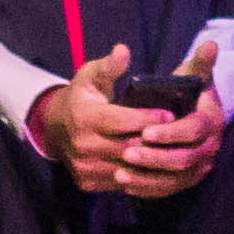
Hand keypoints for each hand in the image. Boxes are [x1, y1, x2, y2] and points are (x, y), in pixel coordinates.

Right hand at [24, 48, 218, 200]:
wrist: (54, 129)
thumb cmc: (81, 96)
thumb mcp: (91, 75)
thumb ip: (109, 66)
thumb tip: (123, 50)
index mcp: (82, 117)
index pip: (121, 120)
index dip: (148, 118)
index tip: (170, 113)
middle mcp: (81, 145)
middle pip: (127, 146)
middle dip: (155, 141)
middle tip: (179, 134)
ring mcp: (84, 167)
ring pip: (127, 168)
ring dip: (151, 161)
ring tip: (171, 149)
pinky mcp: (88, 183)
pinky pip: (120, 182)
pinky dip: (140, 175)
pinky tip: (156, 165)